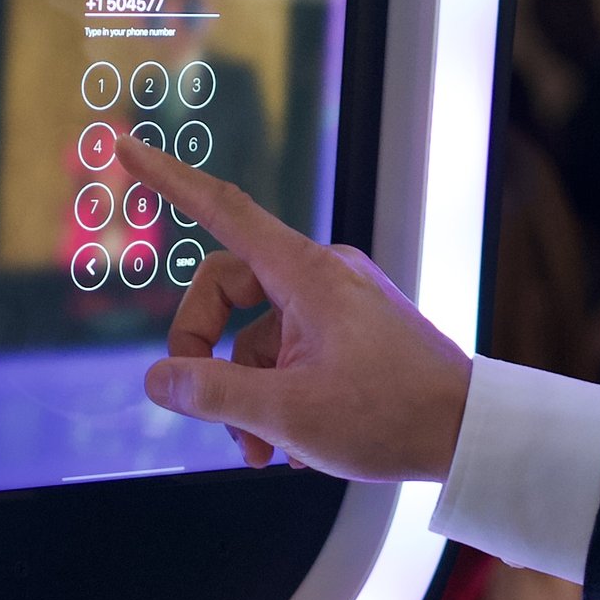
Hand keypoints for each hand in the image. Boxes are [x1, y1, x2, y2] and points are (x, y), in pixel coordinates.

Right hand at [121, 131, 472, 481]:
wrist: (471, 432)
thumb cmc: (392, 415)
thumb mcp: (286, 413)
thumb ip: (212, 394)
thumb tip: (157, 380)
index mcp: (306, 273)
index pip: (222, 209)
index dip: (169, 179)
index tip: (129, 148)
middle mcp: (322, 274)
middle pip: (226, 290)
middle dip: (206, 357)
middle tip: (207, 413)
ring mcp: (340, 302)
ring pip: (258, 335)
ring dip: (244, 393)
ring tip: (260, 452)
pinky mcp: (354, 330)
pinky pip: (291, 349)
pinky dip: (277, 393)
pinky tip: (289, 447)